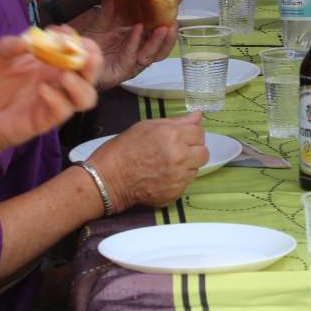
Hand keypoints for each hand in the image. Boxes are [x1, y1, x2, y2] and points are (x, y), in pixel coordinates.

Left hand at [0, 31, 102, 169]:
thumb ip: (6, 47)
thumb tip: (26, 39)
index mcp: (53, 61)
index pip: (80, 49)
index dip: (80, 41)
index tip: (66, 33)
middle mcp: (60, 79)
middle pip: (92, 71)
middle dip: (93, 61)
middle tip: (84, 56)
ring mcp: (57, 100)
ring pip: (87, 96)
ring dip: (81, 84)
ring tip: (65, 77)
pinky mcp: (49, 119)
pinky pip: (64, 110)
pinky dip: (58, 99)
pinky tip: (42, 91)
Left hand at [71, 0, 177, 89]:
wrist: (75, 62)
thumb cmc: (92, 45)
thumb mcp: (101, 23)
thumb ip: (109, 8)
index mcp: (138, 38)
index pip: (158, 30)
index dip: (167, 20)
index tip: (172, 6)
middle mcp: (138, 51)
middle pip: (161, 46)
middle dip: (170, 34)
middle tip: (173, 21)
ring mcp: (132, 62)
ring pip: (152, 55)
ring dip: (159, 41)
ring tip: (163, 28)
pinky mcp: (123, 71)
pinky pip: (132, 58)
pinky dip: (135, 43)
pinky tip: (137, 31)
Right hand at [89, 114, 207, 211]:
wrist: (106, 180)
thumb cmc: (122, 150)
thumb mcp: (147, 126)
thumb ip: (176, 121)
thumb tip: (198, 116)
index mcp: (173, 136)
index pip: (199, 132)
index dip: (190, 134)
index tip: (182, 137)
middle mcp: (180, 157)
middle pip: (203, 153)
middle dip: (193, 150)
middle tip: (177, 151)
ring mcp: (178, 177)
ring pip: (196, 169)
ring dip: (186, 166)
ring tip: (166, 165)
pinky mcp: (174, 193)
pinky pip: (185, 184)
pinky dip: (177, 181)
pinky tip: (161, 177)